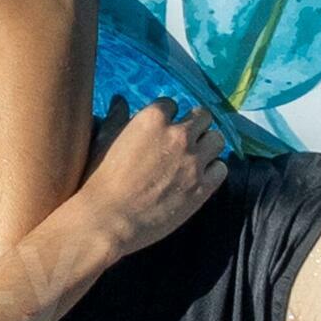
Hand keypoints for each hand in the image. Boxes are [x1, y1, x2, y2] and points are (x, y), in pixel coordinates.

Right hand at [72, 97, 224, 257]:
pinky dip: (212, 170)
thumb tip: (120, 100)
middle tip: (184, 141)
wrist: (108, 220)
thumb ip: (116, 117)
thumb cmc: (99, 179)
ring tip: (194, 157)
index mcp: (153, 118)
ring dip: (207, 145)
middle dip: (194, 126)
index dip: (166, 117)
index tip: (161, 130)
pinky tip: (199, 177)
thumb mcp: (103, 141)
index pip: (171, 104)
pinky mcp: (203, 186)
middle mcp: (179, 135)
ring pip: (217, 139)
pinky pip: (221, 168)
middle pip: (203, 117)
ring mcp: (194, 161)